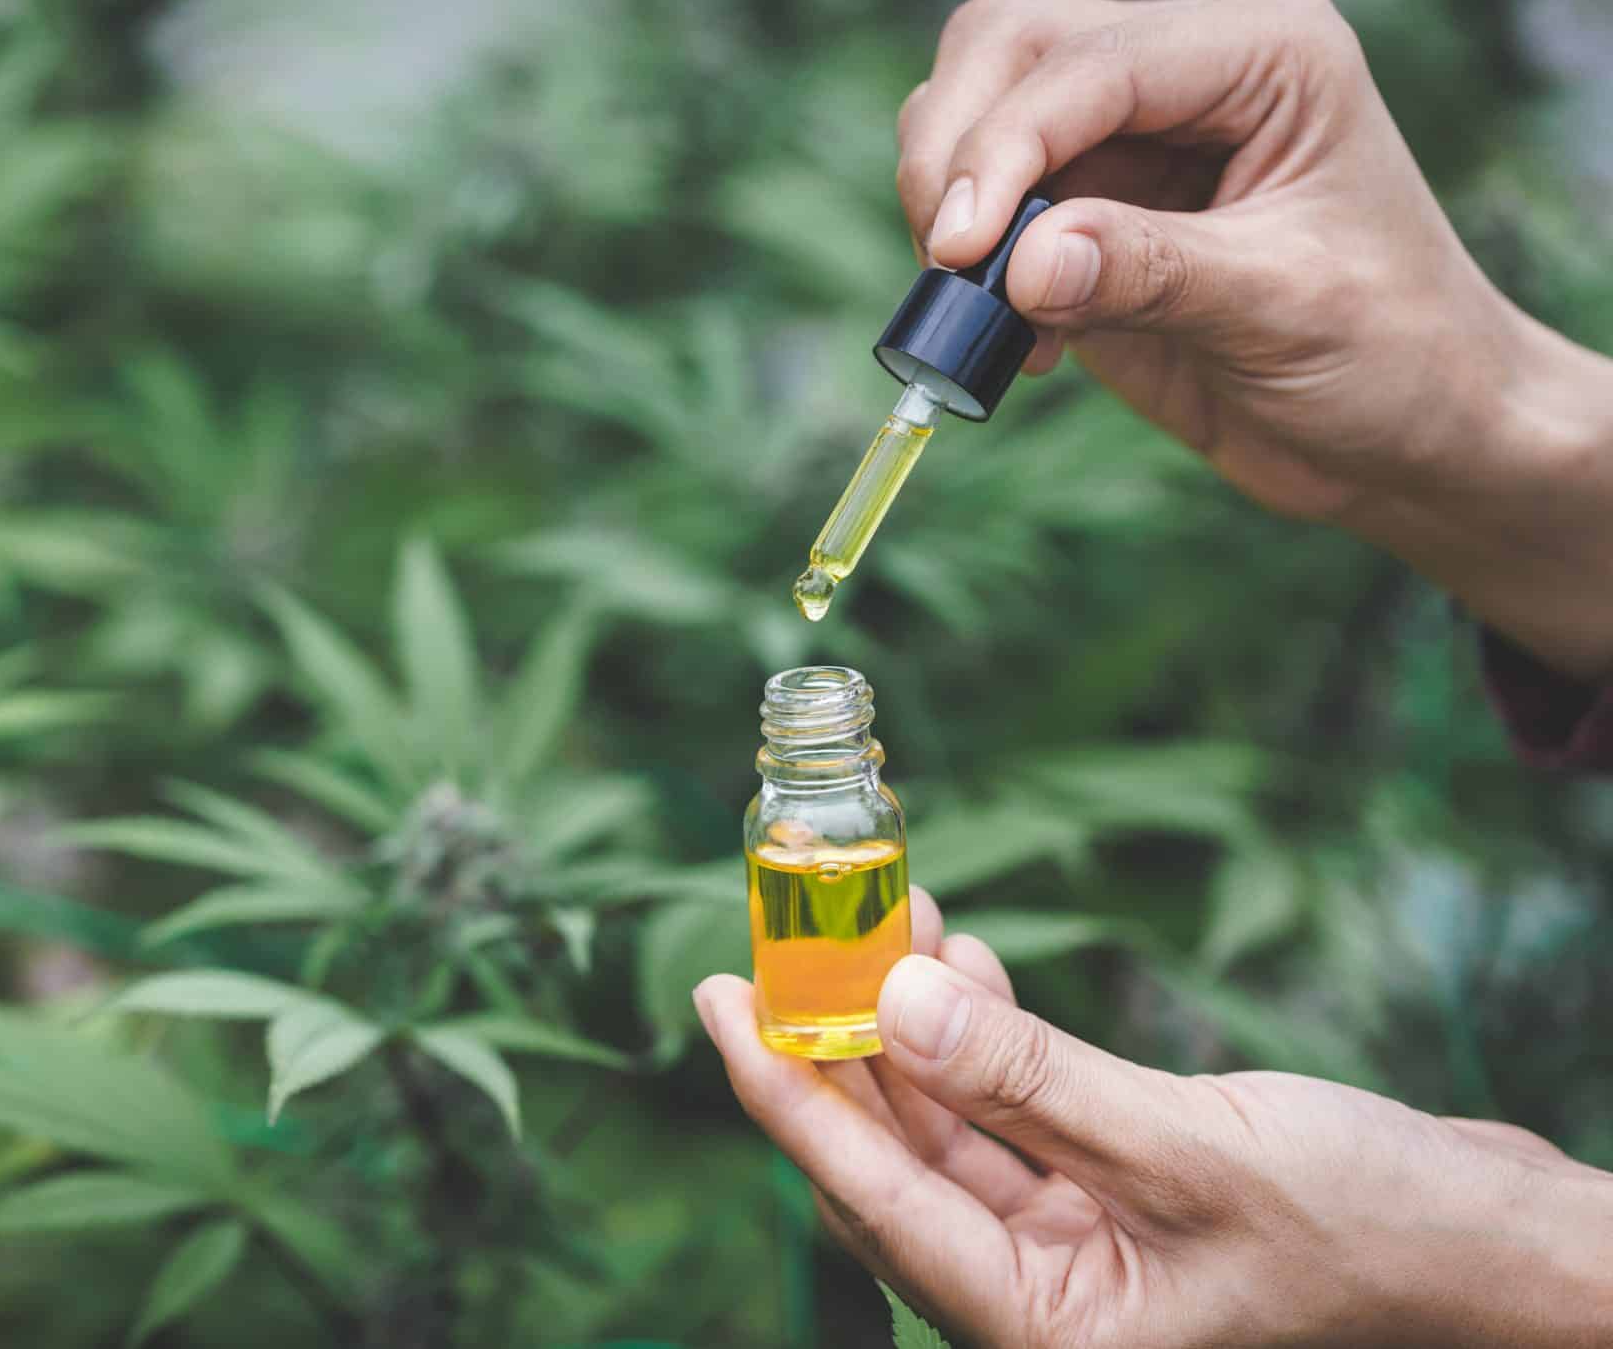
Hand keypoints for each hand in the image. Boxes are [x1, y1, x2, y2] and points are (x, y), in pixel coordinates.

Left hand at [693, 888, 1612, 1347]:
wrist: (1506, 1251)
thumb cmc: (1379, 1233)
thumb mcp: (1190, 1149)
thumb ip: (1030, 1077)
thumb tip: (894, 997)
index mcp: (1044, 1334)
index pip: (874, 1203)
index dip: (784, 1098)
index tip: (718, 1003)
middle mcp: (1044, 1301)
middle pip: (894, 1162)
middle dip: (840, 1044)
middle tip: (787, 937)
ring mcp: (1077, 1248)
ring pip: (949, 1126)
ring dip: (912, 1024)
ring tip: (886, 917)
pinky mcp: (1112, 1197)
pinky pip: (1011, 1114)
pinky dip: (982, 1038)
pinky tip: (958, 963)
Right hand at [897, 0, 1612, 680]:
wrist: (1409, 434)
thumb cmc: (1393, 353)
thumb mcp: (1281, 306)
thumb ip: (1147, 271)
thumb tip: (1017, 263)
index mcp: (1264, 53)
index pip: (1094, 66)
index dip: (1009, 146)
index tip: (964, 249)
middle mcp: (1188, 70)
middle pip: (1010, 51)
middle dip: (958, 152)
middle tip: (951, 265)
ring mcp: (1130, 136)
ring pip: (976, 112)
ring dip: (953, 207)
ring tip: (986, 309)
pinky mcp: (1089, 210)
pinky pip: (987, 211)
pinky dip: (972, 272)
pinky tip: (1024, 343)